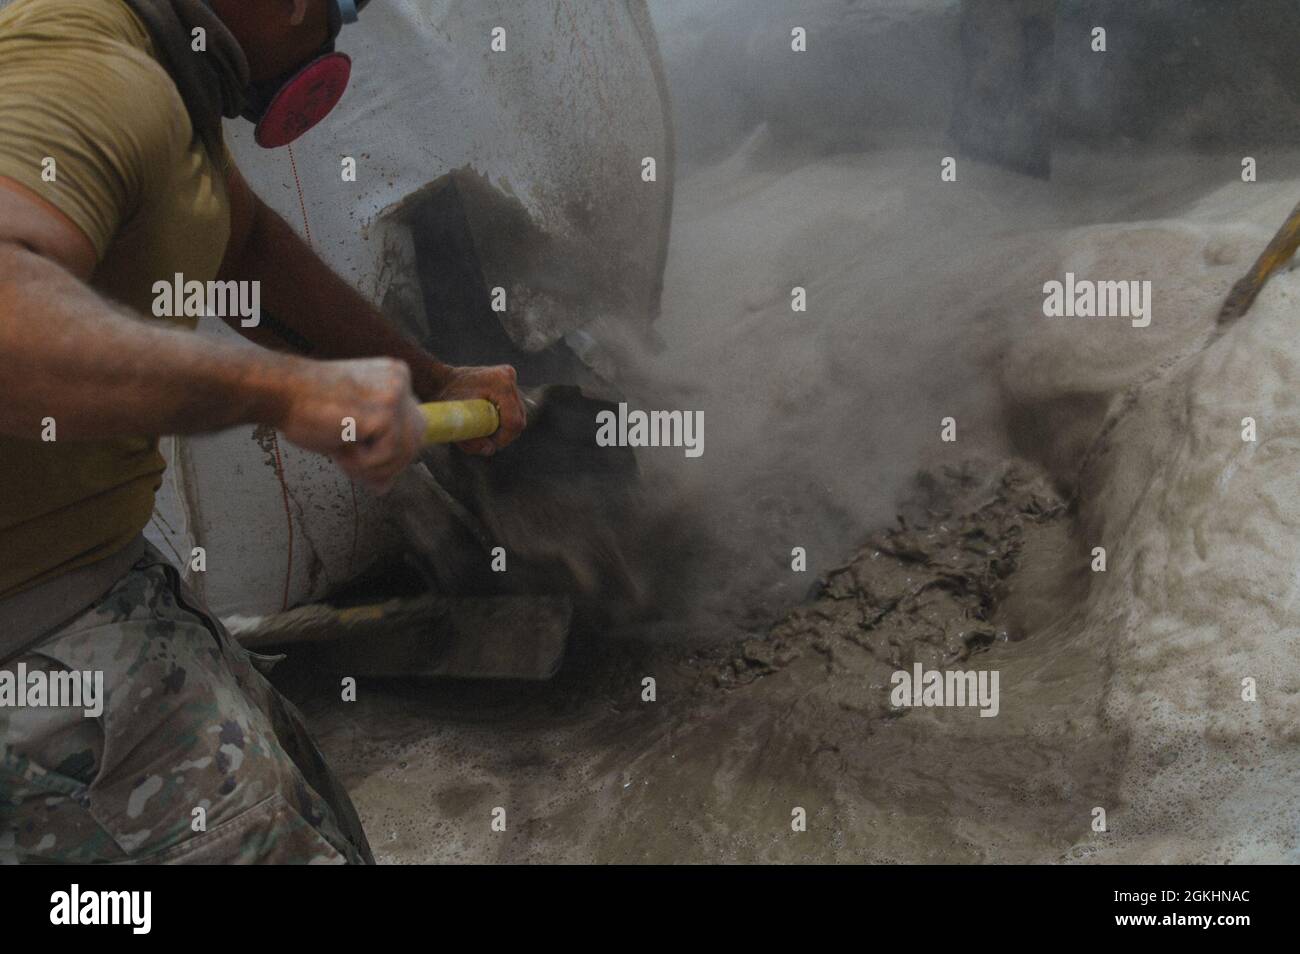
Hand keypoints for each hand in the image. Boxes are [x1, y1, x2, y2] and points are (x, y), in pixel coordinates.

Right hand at [276, 357, 425, 493]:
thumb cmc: (305, 408)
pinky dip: (362, 463)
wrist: (278, 391)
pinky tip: (340, 447)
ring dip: (371, 466)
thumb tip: (385, 486)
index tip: (360, 458)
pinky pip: (388, 456)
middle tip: (351, 464)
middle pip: (417, 441)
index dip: (393, 453)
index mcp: (395, 377)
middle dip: (388, 464)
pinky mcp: (385, 411)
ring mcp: (395, 394)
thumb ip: (372, 453)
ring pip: (404, 452)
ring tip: (342, 453)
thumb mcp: (348, 432)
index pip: (414, 427)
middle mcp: (401, 381)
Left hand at [432, 364, 526, 455]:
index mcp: (500, 384)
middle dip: (504, 435)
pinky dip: (502, 417)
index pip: (514, 422)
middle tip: (484, 439)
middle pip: (518, 419)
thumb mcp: (458, 423)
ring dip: (504, 427)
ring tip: (483, 426)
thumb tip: (489, 450)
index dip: (504, 439)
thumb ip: (474, 441)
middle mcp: (508, 377)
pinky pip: (513, 407)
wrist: (440, 382)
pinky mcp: (508, 379)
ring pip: (518, 414)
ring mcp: (509, 376)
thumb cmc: (446, 400)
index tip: (489, 444)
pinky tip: (487, 416)